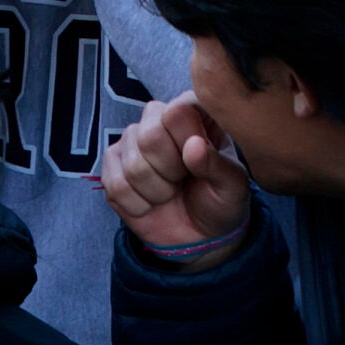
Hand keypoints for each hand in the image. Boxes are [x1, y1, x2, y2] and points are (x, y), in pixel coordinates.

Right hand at [99, 95, 251, 258]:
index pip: (177, 112)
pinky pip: (115, 186)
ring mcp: (131, 141)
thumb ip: (216, 164)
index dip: (186, 143)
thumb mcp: (232, 184)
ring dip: (156, 191)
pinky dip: (137, 205)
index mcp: (194, 111)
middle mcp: (158, 118)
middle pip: (149, 136)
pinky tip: (151, 203)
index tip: (199, 162)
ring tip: (170, 191)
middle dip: (170, 171)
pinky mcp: (111, 166)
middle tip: (183, 179)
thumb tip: (193, 145)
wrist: (199, 234)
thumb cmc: (220, 199)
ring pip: (132, 165)